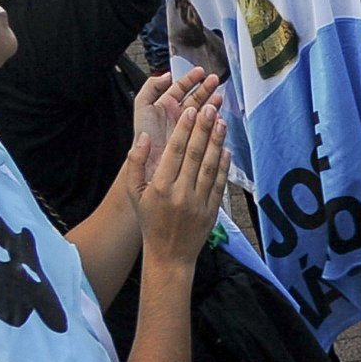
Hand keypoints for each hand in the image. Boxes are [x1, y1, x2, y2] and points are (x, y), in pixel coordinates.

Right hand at [136, 82, 229, 270]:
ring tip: (221, 121)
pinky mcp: (213, 209)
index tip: (190, 111)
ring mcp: (198, 201)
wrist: (169, 253)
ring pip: (210, 165)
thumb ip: (136, 164)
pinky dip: (224, 163)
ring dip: (217, 142)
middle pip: (194, 155)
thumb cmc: (149, 220)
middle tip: (210, 108)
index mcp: (159, 188)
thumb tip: (143, 137)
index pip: (174, 152)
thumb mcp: (134, 195)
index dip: (183, 130)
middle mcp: (179, 193)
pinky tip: (226, 147)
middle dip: (203, 129)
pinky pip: (220, 182)